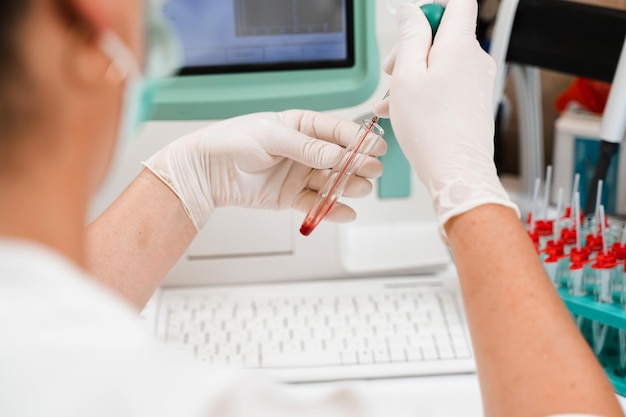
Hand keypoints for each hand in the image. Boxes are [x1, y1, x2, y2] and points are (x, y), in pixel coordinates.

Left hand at [142, 110, 385, 229]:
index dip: (359, 139)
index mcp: (302, 126)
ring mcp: (300, 174)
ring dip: (348, 186)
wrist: (208, 170)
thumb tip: (337, 155)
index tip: (377, 146)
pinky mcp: (292, 197)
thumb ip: (306, 148)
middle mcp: (306, 151)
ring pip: (332, 182)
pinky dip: (331, 210)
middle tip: (373, 170)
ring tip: (360, 189)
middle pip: (340, 158)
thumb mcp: (272, 137)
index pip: (337, 131)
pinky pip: (316, 203)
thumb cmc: (234, 141)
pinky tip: (346, 213)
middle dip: (358, 163)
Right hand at [375, 0, 517, 233]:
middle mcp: (476, 60)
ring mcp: (477, 82)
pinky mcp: (473, 101)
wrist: (456, 172)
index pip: (457, 3)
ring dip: (413, 75)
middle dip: (412, 47)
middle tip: (391, 70)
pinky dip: (424, 91)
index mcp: (460, 46)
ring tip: (391, 100)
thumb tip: (411, 10)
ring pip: (441, 63)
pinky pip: (447, 83)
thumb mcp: (407, 75)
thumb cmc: (432, 131)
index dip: (430, 8)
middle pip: (443, 34)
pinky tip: (404, 111)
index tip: (410, 25)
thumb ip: (409, 35)